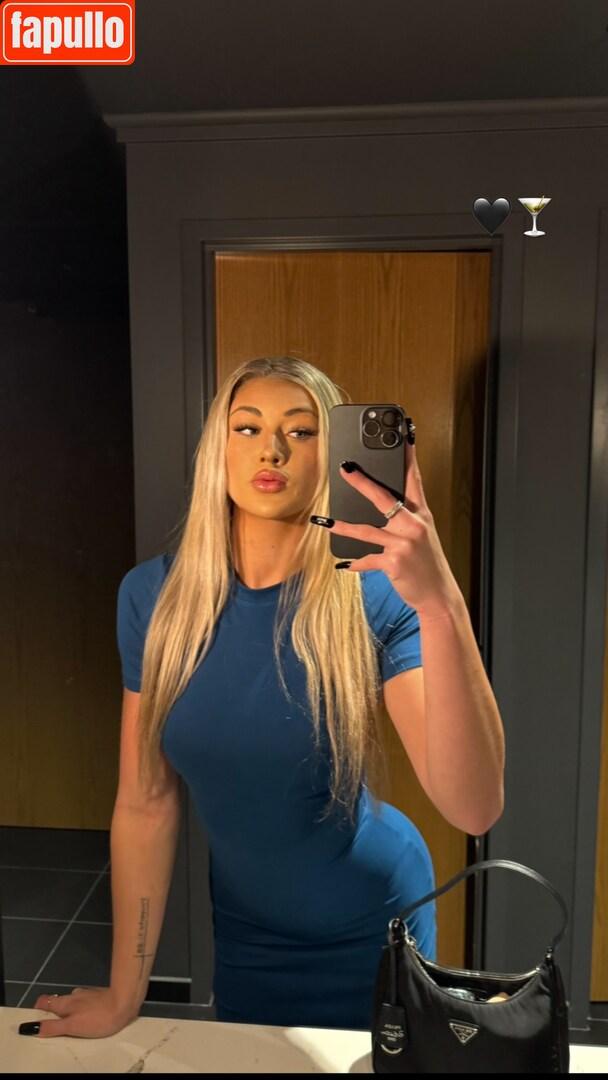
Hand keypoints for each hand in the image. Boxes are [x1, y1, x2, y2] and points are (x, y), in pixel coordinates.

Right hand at [25, 987, 137, 1038]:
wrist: (125, 1003)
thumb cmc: (98, 1018)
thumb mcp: (73, 1026)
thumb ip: (53, 1027)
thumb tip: (32, 1028)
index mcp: (65, 1003)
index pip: (44, 1001)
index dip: (38, 1009)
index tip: (36, 1021)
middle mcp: (74, 996)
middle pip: (58, 1002)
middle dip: (54, 1013)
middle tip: (55, 1027)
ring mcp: (88, 995)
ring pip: (73, 1002)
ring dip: (70, 1011)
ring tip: (73, 1024)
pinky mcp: (100, 996)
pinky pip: (86, 1003)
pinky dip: (83, 1010)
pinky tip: (90, 1017)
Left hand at [314, 429, 461, 618]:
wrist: (439, 595)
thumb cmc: (427, 563)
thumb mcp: (422, 536)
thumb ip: (404, 519)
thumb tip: (381, 507)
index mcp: (421, 515)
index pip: (414, 479)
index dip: (409, 456)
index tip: (405, 433)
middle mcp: (414, 525)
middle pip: (384, 498)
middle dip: (362, 482)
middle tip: (345, 469)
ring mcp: (404, 544)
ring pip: (368, 530)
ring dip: (342, 526)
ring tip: (324, 521)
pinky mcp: (395, 563)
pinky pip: (368, 559)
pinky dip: (357, 563)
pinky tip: (345, 564)